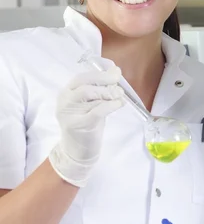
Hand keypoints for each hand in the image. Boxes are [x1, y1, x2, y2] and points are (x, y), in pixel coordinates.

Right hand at [49, 66, 124, 186]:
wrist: (77, 152)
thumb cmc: (86, 125)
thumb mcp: (91, 105)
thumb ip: (99, 90)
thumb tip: (115, 71)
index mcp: (66, 93)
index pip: (81, 78)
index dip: (99, 74)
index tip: (115, 71)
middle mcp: (64, 101)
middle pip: (84, 84)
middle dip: (103, 80)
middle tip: (118, 80)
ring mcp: (69, 113)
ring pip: (88, 94)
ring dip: (107, 92)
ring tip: (120, 94)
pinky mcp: (78, 125)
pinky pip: (96, 110)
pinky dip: (110, 105)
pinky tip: (119, 104)